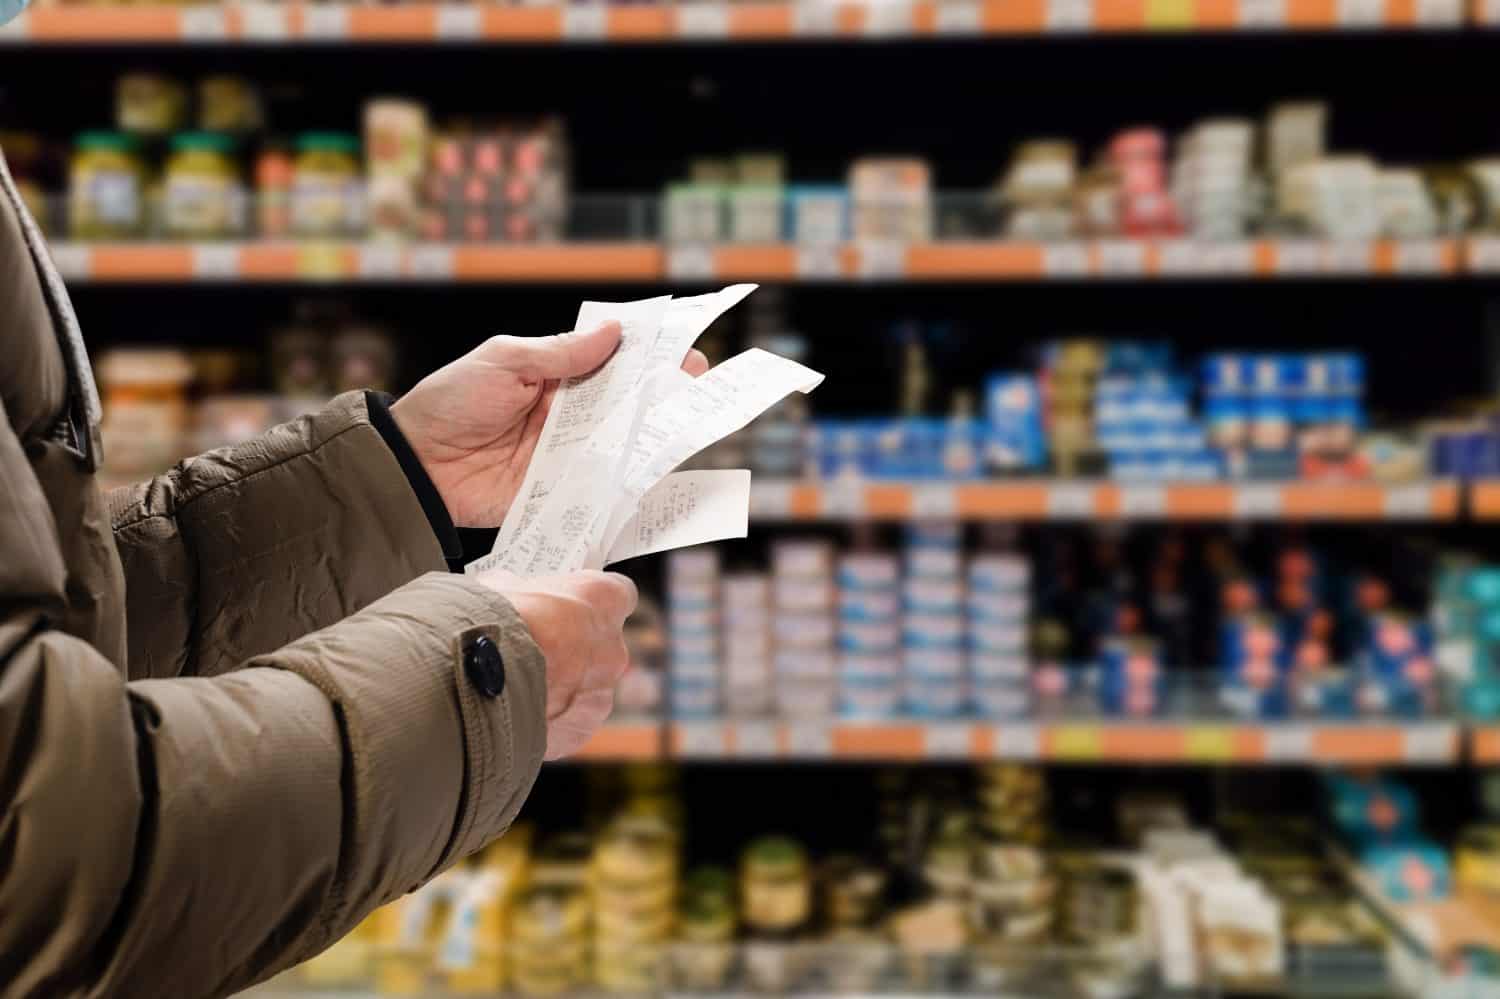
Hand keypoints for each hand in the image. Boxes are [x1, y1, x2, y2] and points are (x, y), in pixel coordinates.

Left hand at [392, 323, 709, 528]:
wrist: (415, 465)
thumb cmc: (450, 402)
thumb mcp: (503, 362)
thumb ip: (560, 353)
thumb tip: (614, 333)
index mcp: (553, 374)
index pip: (610, 361)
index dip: (646, 356)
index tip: (684, 351)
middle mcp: (566, 414)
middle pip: (624, 403)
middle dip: (661, 394)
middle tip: (697, 386)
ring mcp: (565, 454)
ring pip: (619, 443)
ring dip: (651, 436)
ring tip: (687, 427)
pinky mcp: (559, 490)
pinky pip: (600, 485)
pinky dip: (626, 481)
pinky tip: (655, 475)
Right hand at [476, 568, 637, 759]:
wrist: (473, 682)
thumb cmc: (492, 625)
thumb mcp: (502, 587)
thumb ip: (523, 590)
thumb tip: (509, 592)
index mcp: (602, 600)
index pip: (616, 594)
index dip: (590, 602)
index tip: (571, 607)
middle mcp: (612, 647)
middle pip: (602, 646)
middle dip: (572, 648)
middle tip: (537, 649)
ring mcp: (600, 693)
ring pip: (586, 688)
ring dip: (560, 686)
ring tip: (520, 685)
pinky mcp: (580, 729)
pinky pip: (568, 722)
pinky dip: (548, 719)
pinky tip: (518, 711)